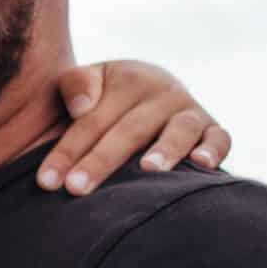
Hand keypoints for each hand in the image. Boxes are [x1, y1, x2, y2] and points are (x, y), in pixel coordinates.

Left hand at [38, 59, 232, 194]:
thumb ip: (75, 86)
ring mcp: (190, 110)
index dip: (67, 150)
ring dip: (165, 150)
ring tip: (146, 170)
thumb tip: (82, 106)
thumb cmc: (104, 98)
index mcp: (127, 79)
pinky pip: (220, 138)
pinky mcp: (213, 128)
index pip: (92, 119)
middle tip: (76, 188)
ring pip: (179, 131)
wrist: (146, 91)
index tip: (46, 181)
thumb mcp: (86, 83)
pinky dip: (214, 149)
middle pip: (129, 129)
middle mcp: (162, 92)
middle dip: (101, 160)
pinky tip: (200, 165)